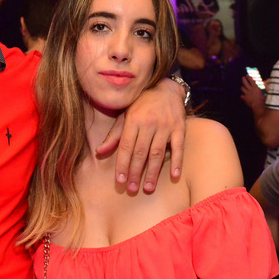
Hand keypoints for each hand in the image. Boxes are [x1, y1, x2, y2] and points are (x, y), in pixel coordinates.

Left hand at [96, 77, 186, 192]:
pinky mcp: (180, 128)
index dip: (122, 164)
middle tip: (132, 189)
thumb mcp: (125, 116)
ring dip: (153, 172)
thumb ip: (114, 135)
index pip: (126, 146)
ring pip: (158, 152)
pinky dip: (177, 162)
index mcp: (133, 120)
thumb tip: (99, 152)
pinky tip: (174, 176)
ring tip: (148, 188)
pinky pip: (179, 147)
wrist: (166, 89)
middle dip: (135, 172)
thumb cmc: (141, 105)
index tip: (120, 181)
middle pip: (141, 152)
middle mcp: (149, 123)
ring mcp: (165, 126)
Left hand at [240, 75, 265, 112]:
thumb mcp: (265, 92)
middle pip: (245, 82)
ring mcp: (246, 93)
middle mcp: (250, 89)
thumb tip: (267, 82)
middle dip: (243, 79)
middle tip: (243, 77)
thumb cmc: (262, 99)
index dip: (248, 77)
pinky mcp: (244, 98)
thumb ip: (265, 87)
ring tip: (243, 87)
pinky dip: (242, 96)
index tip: (247, 75)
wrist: (258, 106)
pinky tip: (242, 96)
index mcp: (255, 87)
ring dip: (243, 87)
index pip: (251, 80)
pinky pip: (241, 96)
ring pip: (242, 88)